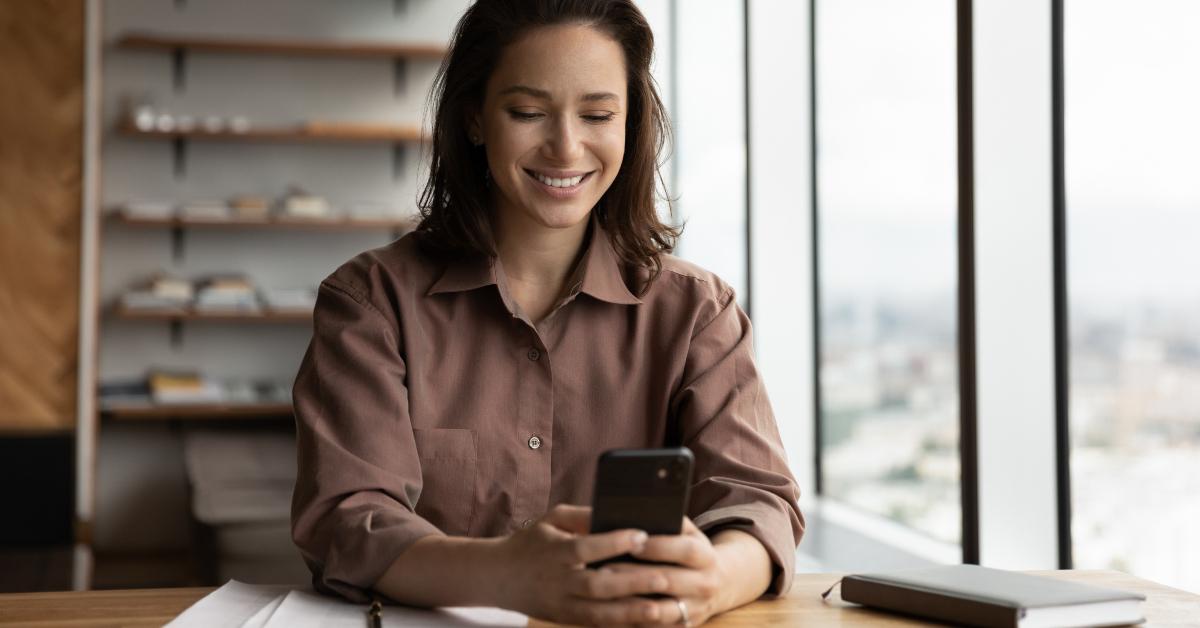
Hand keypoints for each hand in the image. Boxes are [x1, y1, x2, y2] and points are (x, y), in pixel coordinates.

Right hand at [491, 504, 679, 625]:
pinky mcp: (564, 619)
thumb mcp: (552, 519)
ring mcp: (560, 604)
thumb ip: (583, 515)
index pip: (586, 547)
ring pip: (598, 613)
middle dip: (630, 583)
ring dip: (630, 613)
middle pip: (596, 585)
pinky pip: (595, 625)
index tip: (642, 535)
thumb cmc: (532, 541)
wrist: (498, 575)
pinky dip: (619, 625)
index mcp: (554, 550)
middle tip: (663, 577)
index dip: (613, 542)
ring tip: (660, 609)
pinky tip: (643, 622)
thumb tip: (616, 511)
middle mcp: (557, 580)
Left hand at [604, 517, 730, 626]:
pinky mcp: (683, 627)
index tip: (630, 543)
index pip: (684, 550)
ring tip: (603, 592)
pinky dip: (633, 621)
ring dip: (630, 603)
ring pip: (661, 611)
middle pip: (669, 581)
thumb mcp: (689, 533)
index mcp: (707, 557)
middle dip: (634, 575)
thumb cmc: (690, 551)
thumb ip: (670, 522)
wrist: (719, 584)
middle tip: (603, 569)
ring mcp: (695, 610)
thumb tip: (638, 511)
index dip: (657, 547)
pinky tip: (611, 610)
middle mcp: (706, 585)